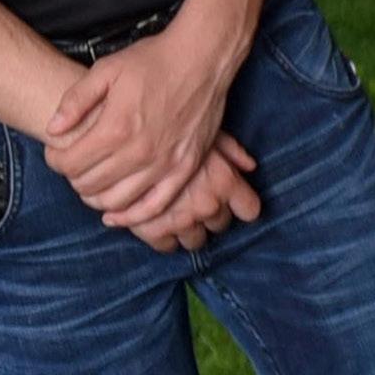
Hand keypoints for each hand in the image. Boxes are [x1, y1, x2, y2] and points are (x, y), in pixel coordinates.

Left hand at [44, 20, 243, 226]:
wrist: (201, 59)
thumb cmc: (153, 61)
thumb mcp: (106, 70)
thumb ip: (75, 101)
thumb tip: (52, 129)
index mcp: (115, 127)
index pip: (70, 164)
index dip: (55, 160)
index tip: (56, 153)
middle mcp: (138, 152)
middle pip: (90, 185)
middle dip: (74, 178)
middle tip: (75, 166)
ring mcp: (164, 164)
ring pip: (118, 201)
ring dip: (97, 198)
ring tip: (92, 185)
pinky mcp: (185, 168)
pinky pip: (155, 206)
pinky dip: (132, 217)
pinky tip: (117, 215)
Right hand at [114, 134, 265, 255]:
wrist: (123, 139)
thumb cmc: (169, 128)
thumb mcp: (204, 130)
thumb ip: (231, 150)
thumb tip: (250, 166)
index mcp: (224, 181)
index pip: (249, 210)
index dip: (240, 206)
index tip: (230, 203)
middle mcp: (208, 204)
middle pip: (220, 225)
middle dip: (209, 215)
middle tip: (194, 201)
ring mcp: (181, 220)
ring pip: (195, 240)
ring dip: (188, 229)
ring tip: (175, 212)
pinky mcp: (153, 230)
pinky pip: (166, 246)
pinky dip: (162, 237)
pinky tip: (156, 222)